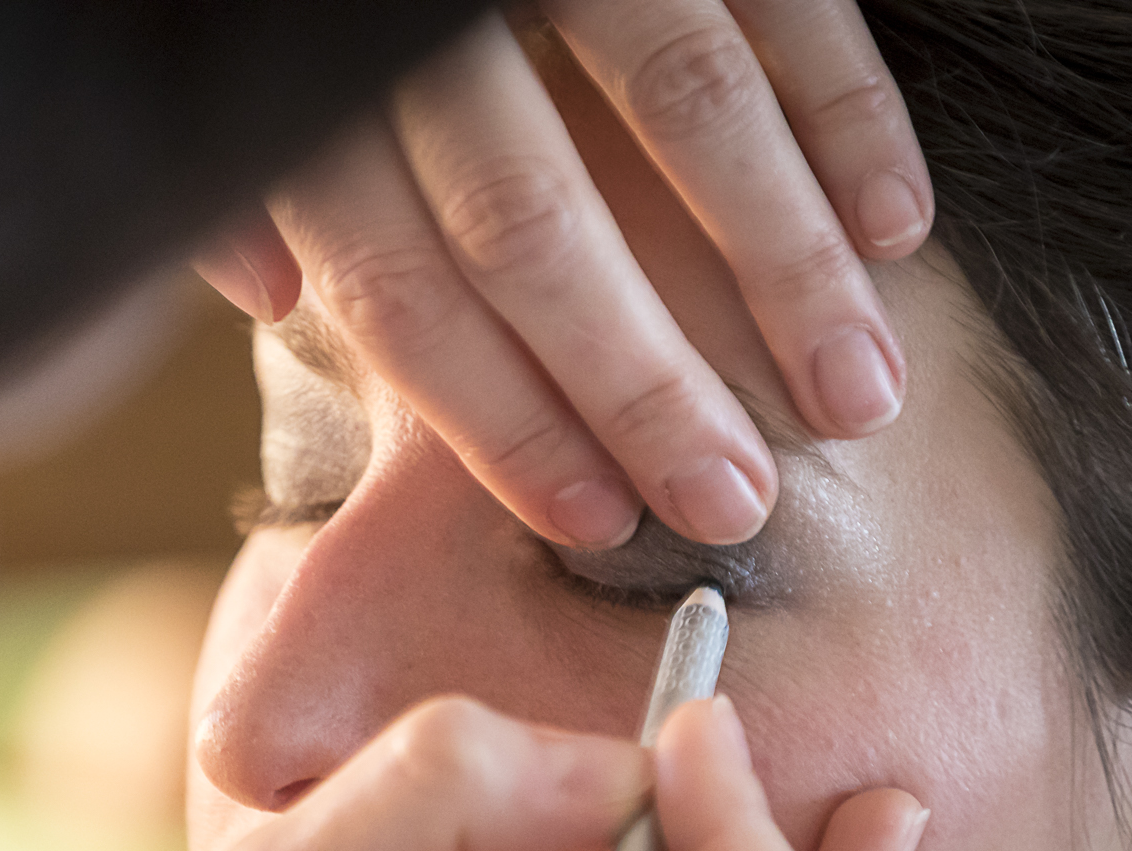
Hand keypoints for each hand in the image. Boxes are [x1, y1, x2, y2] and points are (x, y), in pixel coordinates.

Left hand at [197, 2, 929, 550]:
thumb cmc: (308, 2)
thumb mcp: (234, 76)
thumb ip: (250, 180)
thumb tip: (270, 296)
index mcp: (318, 96)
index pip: (401, 287)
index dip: (496, 417)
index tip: (594, 517)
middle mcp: (426, 22)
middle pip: (534, 229)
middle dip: (642, 385)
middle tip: (734, 504)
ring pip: (684, 107)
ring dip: (784, 268)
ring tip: (858, 398)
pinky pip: (779, 1)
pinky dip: (847, 113)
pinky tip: (897, 230)